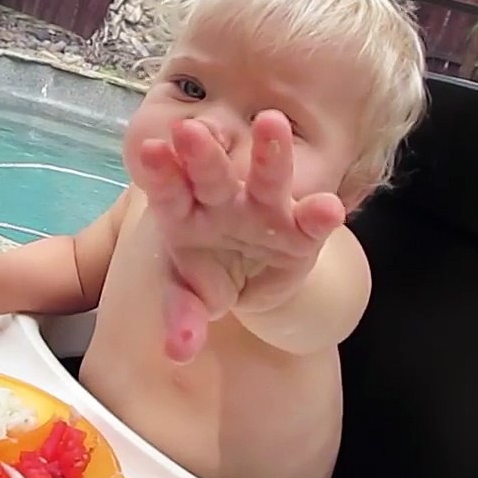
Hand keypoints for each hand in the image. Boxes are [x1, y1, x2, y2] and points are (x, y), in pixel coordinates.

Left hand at [136, 110, 345, 362]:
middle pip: (211, 174)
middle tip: (189, 131)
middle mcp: (223, 200)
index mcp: (184, 210)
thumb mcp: (190, 295)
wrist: (252, 282)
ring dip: (270, 154)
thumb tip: (179, 352)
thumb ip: (183, 316)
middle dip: (202, 154)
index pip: (168, 190)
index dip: (159, 172)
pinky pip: (311, 221)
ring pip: (267, 180)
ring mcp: (265, 211)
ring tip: (272, 125)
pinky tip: (329, 209)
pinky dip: (319, 215)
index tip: (148, 151)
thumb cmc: (208, 275)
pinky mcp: (302, 232)